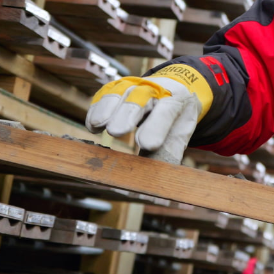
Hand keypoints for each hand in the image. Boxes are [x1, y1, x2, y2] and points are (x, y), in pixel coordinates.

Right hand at [85, 62, 214, 163]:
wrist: (174, 87)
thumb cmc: (175, 116)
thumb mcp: (180, 133)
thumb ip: (167, 154)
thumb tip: (155, 188)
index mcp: (176, 98)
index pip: (167, 110)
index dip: (157, 127)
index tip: (147, 145)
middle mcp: (154, 88)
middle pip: (140, 98)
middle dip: (129, 113)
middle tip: (117, 132)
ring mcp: (134, 85)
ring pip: (120, 92)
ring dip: (108, 108)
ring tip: (100, 126)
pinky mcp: (116, 88)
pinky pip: (104, 95)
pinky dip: (97, 109)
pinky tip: (93, 125)